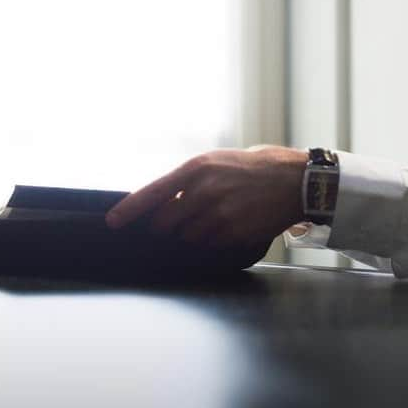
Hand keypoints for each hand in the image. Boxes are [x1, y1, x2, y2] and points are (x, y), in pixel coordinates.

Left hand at [105, 146, 308, 250]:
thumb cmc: (256, 166)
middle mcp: (203, 191)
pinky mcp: (233, 234)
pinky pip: (208, 245)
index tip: (112, 222)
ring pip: (186, 237)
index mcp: (197, 168)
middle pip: (164, 223)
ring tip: (215, 217)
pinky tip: (229, 225)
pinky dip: (212, 240)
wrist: (295, 180)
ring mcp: (218, 215)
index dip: (128, 211)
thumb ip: (191, 180)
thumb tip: (165, 202)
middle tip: (182, 219)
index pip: (152, 193)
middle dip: (167, 225)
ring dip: (192, 234)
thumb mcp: (219, 161)